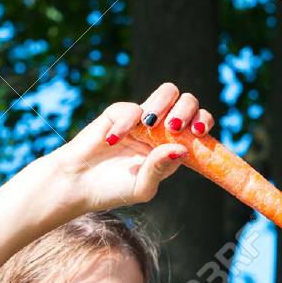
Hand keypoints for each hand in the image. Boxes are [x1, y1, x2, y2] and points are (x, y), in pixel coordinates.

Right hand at [47, 83, 216, 212]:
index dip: (203, 122)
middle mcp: (163, 130)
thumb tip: (182, 149)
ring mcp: (143, 120)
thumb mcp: (142, 187)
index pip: (199, 126)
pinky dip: (126, 123)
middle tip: (174, 127)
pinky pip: (132, 108)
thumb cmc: (114, 189)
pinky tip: (113, 140)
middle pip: (188, 102)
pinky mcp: (120, 112)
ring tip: (150, 125)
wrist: (78, 184)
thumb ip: (160, 168)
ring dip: (163, 105)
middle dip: (187, 110)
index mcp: (175, 147)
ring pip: (168, 92)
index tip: (197, 131)